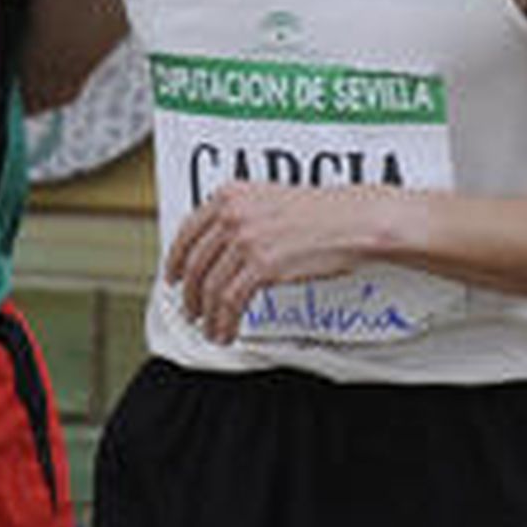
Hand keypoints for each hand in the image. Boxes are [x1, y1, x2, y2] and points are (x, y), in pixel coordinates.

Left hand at [165, 182, 369, 344]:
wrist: (354, 220)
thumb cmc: (322, 213)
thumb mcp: (268, 201)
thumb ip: (239, 216)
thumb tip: (217, 247)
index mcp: (229, 195)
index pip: (187, 232)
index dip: (175, 260)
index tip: (172, 277)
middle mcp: (232, 214)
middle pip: (195, 264)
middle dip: (189, 294)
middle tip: (191, 311)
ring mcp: (245, 239)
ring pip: (210, 288)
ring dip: (206, 315)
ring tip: (210, 329)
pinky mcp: (262, 265)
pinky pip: (230, 302)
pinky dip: (224, 322)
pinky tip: (226, 331)